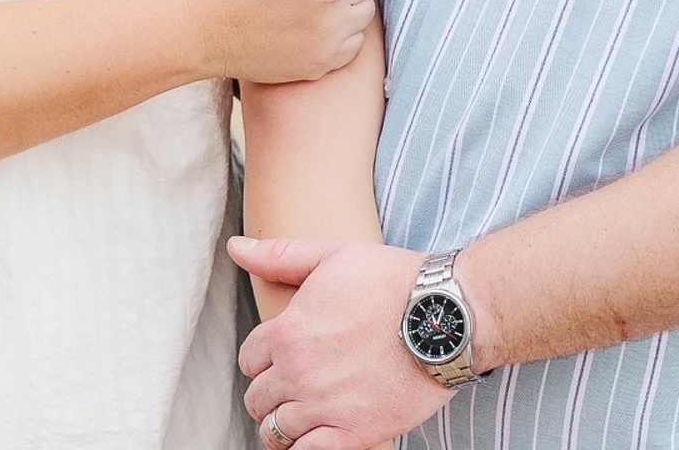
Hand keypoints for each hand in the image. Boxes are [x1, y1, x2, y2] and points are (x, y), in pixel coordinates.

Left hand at [230, 237, 451, 449]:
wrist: (442, 316)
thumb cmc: (391, 280)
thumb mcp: (333, 254)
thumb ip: (279, 255)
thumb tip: (237, 248)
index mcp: (288, 331)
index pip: (248, 360)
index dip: (263, 358)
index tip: (282, 356)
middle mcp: (298, 373)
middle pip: (258, 400)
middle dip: (270, 392)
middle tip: (293, 385)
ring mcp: (324, 407)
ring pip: (276, 433)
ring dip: (283, 425)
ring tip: (303, 413)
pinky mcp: (355, 435)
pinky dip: (305, 449)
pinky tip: (318, 434)